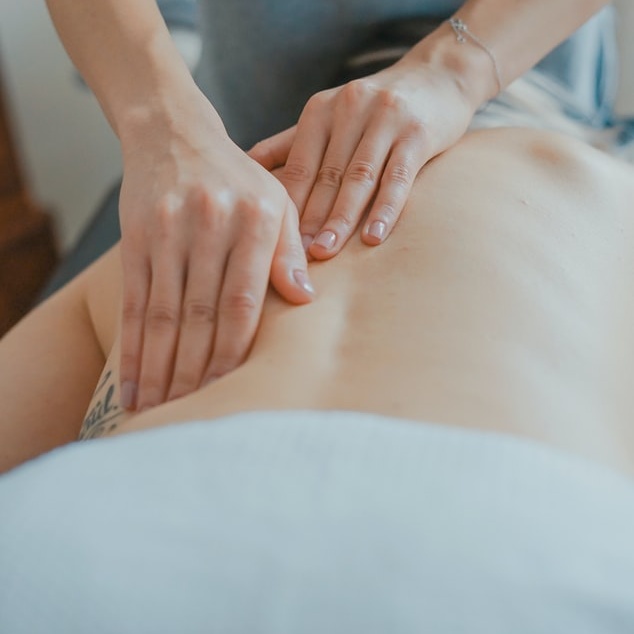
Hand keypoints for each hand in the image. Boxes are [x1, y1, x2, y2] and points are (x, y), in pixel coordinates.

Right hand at [117, 96, 314, 410]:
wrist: (174, 134)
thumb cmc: (238, 178)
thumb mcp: (277, 202)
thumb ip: (290, 251)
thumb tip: (306, 300)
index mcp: (255, 220)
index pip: (244, 301)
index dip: (234, 351)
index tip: (230, 391)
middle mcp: (210, 225)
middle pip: (200, 315)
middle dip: (194, 372)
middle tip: (191, 415)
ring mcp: (168, 232)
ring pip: (163, 315)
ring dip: (160, 369)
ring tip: (158, 411)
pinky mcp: (135, 238)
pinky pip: (134, 302)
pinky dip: (132, 348)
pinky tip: (132, 382)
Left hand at [248, 54, 476, 258]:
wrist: (438, 76)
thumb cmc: (375, 108)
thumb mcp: (330, 115)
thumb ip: (291, 142)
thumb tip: (245, 165)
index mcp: (321, 110)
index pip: (298, 165)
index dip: (286, 205)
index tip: (274, 241)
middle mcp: (349, 109)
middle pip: (326, 175)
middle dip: (310, 219)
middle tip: (295, 256)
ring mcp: (385, 119)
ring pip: (359, 178)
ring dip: (341, 218)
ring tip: (326, 252)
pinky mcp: (418, 132)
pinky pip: (398, 177)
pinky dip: (385, 209)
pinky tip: (373, 237)